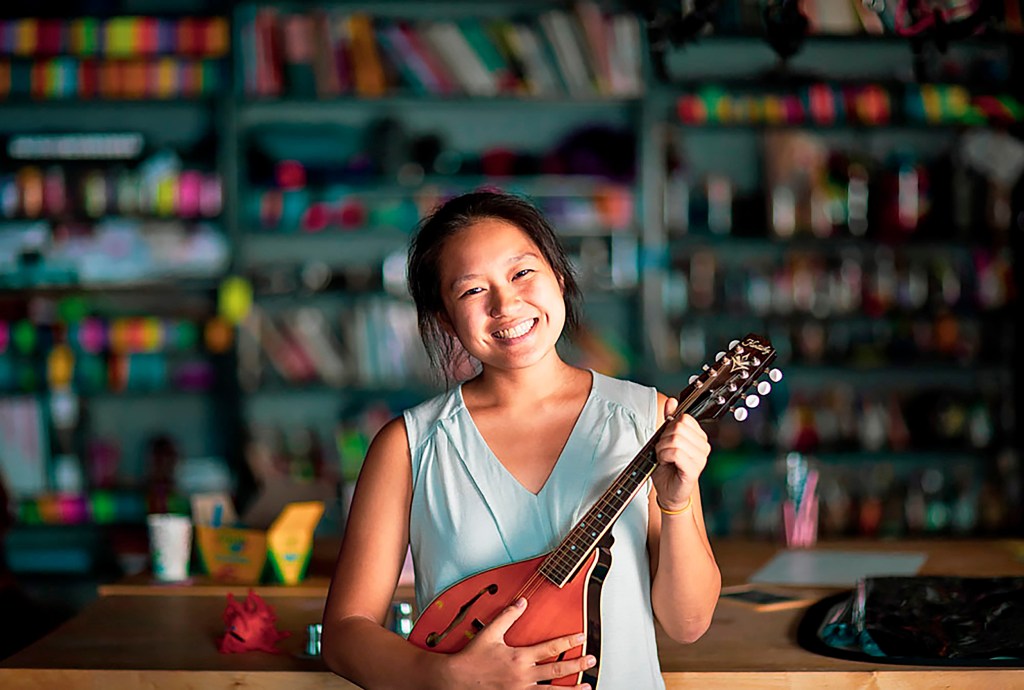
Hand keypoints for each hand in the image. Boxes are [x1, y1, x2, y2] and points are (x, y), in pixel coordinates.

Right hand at [439, 597, 594, 689]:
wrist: (456, 680)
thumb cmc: (472, 658)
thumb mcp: (490, 633)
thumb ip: (508, 616)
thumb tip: (522, 602)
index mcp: (519, 657)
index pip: (550, 648)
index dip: (568, 642)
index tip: (580, 637)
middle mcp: (523, 676)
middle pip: (556, 671)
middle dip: (577, 665)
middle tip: (591, 661)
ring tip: (587, 687)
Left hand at [652, 397, 710, 510]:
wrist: (668, 492)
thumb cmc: (668, 468)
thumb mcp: (665, 439)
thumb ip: (669, 420)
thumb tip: (672, 401)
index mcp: (699, 437)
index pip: (684, 418)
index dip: (669, 427)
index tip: (666, 439)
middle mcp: (703, 446)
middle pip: (678, 427)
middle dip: (663, 438)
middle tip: (663, 451)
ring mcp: (701, 458)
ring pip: (675, 439)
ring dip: (662, 449)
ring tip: (664, 458)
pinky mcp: (694, 469)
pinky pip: (676, 453)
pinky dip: (664, 456)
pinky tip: (666, 463)